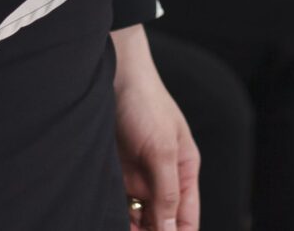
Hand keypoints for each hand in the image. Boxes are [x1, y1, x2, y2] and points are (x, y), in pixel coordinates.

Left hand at [111, 26, 198, 230]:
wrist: (111, 77)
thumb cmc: (145, 105)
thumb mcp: (162, 150)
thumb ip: (168, 192)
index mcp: (184, 170)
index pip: (187, 217)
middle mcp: (162, 177)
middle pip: (162, 221)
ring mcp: (139, 176)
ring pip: (138, 217)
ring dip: (132, 228)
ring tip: (120, 229)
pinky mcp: (116, 174)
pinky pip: (118, 205)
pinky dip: (114, 217)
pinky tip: (106, 221)